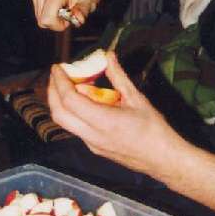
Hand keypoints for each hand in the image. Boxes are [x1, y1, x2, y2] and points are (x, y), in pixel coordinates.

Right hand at [30, 0, 104, 30]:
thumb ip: (82, 12)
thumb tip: (78, 21)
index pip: (46, 19)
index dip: (58, 25)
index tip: (69, 20)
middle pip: (41, 19)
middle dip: (56, 20)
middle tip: (69, 11)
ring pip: (39, 15)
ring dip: (53, 15)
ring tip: (65, 5)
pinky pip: (39, 8)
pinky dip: (49, 9)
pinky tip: (60, 1)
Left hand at [48, 52, 179, 179]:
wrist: (162, 159)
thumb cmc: (153, 129)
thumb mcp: (137, 98)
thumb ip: (118, 77)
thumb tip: (108, 56)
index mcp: (103, 121)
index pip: (70, 101)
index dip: (60, 82)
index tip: (58, 67)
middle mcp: (92, 135)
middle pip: (59, 114)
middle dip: (52, 92)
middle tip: (57, 75)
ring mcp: (91, 144)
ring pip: (65, 123)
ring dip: (61, 103)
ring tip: (70, 86)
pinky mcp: (94, 149)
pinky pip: (76, 129)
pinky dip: (73, 112)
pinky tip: (84, 102)